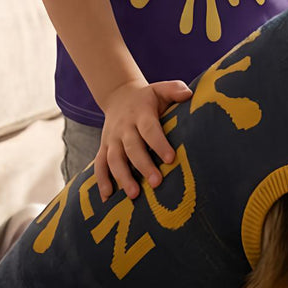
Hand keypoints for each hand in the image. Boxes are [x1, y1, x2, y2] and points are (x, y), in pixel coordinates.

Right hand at [95, 80, 191, 201]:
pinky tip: (107, 198)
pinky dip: (101, 181)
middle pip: (132, 148)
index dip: (159, 143)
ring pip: (114, 159)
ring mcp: (112, 139)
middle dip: (143, 166)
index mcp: (140, 113)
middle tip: (156, 183)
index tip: (170, 159)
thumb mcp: (160, 89)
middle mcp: (124, 127)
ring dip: (122, 177)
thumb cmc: (148, 98)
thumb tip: (188, 94)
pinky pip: (99, 165)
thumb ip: (174, 90)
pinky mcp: (104, 148)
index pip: (150, 129)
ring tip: (134, 194)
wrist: (119, 96)